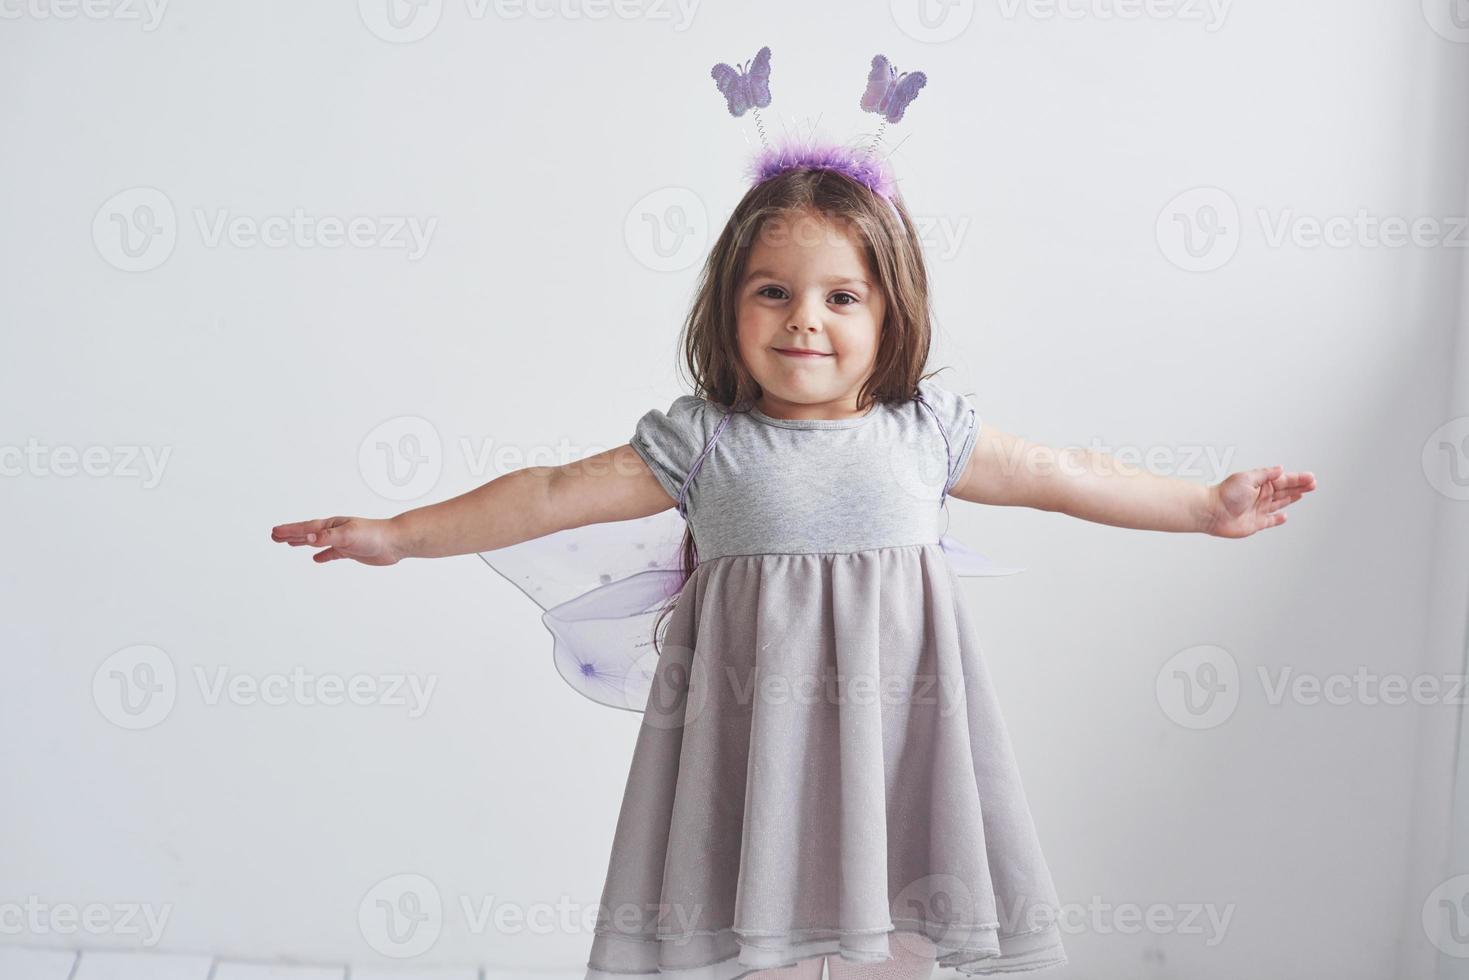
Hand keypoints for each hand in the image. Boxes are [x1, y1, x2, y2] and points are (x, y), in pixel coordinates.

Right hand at [270, 516, 404, 564]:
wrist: (394, 542)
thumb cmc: (373, 534)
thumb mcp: (347, 535)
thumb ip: (327, 537)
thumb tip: (307, 538)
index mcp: (332, 525)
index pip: (305, 528)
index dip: (289, 531)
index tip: (274, 532)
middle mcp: (335, 531)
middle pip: (308, 533)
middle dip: (291, 534)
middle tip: (274, 536)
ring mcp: (342, 541)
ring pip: (317, 542)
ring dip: (303, 542)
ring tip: (290, 543)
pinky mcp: (351, 551)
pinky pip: (332, 553)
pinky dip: (323, 555)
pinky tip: (317, 559)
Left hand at [1205, 465, 1317, 537]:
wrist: (1211, 512)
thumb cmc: (1224, 494)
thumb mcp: (1247, 478)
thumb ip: (1265, 474)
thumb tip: (1280, 468)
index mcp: (1259, 484)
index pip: (1283, 480)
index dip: (1298, 479)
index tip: (1311, 478)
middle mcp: (1260, 496)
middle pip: (1284, 490)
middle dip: (1299, 487)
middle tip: (1313, 484)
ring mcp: (1258, 509)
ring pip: (1280, 503)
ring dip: (1292, 498)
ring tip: (1303, 494)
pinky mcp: (1256, 523)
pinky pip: (1270, 521)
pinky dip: (1278, 519)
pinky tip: (1285, 516)